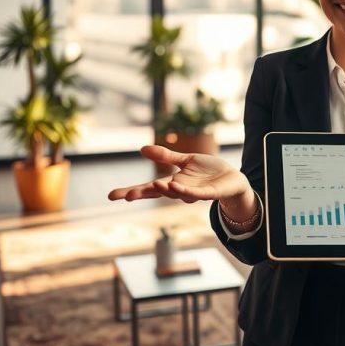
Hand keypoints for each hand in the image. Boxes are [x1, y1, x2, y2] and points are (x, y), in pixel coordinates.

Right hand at [108, 145, 252, 206]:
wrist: (232, 179)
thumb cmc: (208, 171)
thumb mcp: (186, 160)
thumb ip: (166, 156)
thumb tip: (142, 149)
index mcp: (173, 182)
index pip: (148, 187)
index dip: (131, 190)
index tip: (112, 196)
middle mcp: (180, 190)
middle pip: (157, 193)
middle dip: (142, 194)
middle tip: (126, 196)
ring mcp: (193, 193)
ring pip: (176, 193)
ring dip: (164, 190)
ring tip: (153, 185)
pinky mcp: (208, 194)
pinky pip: (195, 193)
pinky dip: (185, 191)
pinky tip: (175, 186)